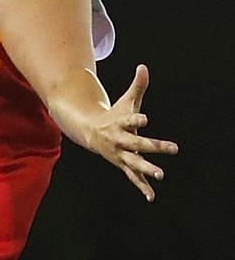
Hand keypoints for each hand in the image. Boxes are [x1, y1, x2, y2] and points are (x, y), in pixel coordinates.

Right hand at [88, 64, 178, 201]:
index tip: (145, 119)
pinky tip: (151, 196)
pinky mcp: (123, 164)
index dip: (137, 120)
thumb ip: (137, 87)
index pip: (129, 121)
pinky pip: (133, 176)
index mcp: (120, 123)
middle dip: (153, 146)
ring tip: (160, 174)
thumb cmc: (114, 116)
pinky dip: (142, 186)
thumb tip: (144, 67)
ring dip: (147, 168)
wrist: (91, 132)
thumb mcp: (125, 102)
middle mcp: (119, 139)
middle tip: (172, 148)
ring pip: (134, 162)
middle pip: (137, 143)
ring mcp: (120, 153)